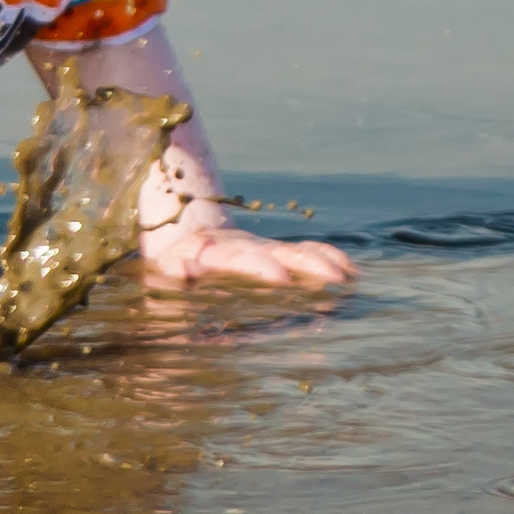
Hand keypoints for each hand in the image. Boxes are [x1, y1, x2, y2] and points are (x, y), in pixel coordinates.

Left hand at [141, 216, 354, 287]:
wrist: (177, 234)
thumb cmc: (168, 265)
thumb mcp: (163, 271)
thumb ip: (175, 273)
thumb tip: (183, 270)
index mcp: (213, 252)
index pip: (239, 257)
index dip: (260, 266)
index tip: (281, 277)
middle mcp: (243, 246)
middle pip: (279, 252)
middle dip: (306, 263)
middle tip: (332, 279)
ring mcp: (260, 249)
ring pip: (295, 250)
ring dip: (322, 262)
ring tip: (347, 278)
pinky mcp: (272, 254)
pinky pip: (303, 251)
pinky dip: (326, 257)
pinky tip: (350, 270)